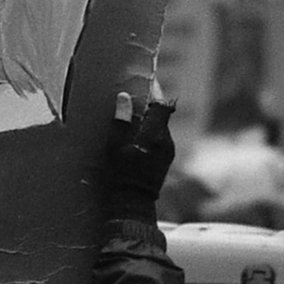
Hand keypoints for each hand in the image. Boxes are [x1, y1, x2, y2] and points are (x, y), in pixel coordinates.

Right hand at [103, 86, 177, 222]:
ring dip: (149, 116)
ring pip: (161, 125)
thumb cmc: (121, 176)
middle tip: (136, 91)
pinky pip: (160, 136)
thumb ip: (120, 122)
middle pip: (162, 114)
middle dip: (150, 102)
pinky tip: (137, 131)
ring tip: (134, 110)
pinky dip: (150, 129)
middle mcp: (166, 141)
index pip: (160, 104)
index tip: (146, 78)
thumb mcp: (115, 148)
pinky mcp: (165, 159)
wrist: (133, 204)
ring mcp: (168, 151)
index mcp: (155, 136)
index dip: (154, 90)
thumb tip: (124, 97)